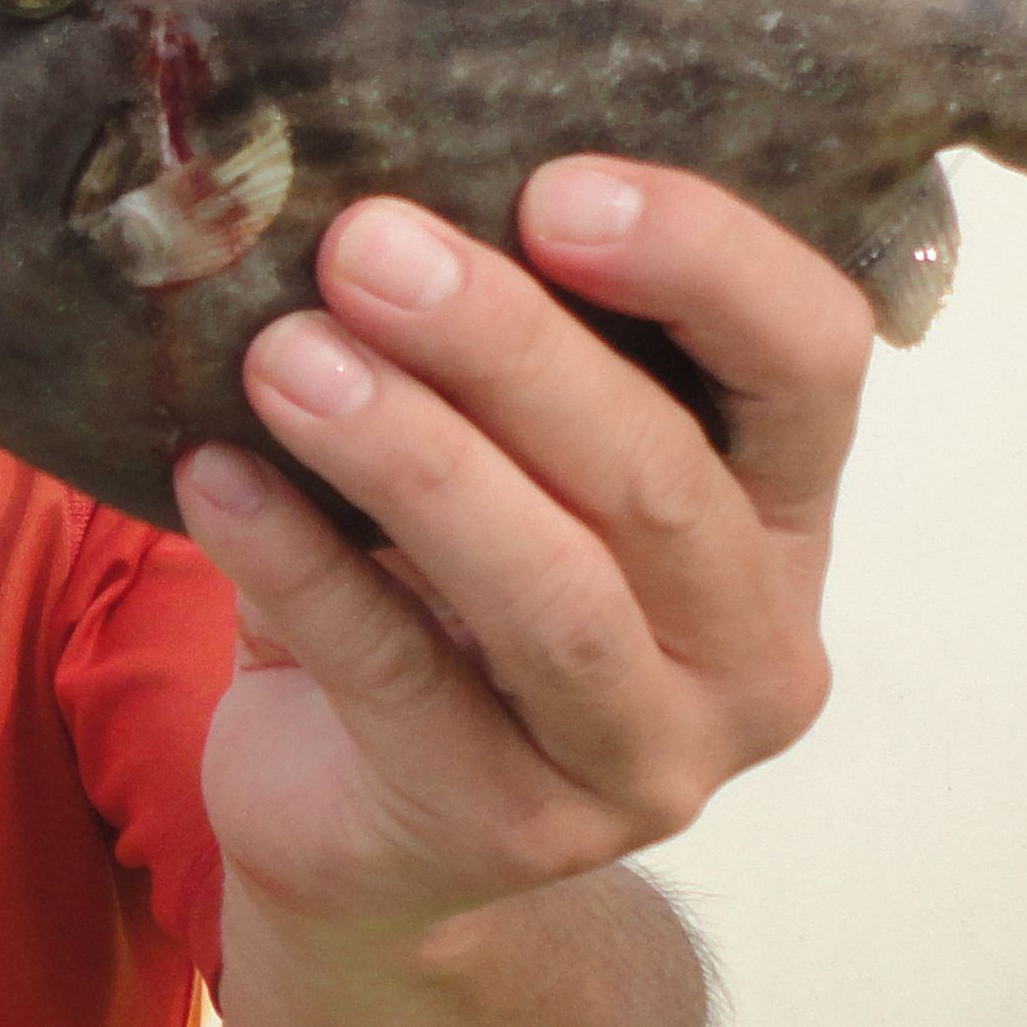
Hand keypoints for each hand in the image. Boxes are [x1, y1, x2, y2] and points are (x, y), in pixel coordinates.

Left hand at [171, 158, 868, 941]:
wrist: (372, 841)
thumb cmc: (441, 601)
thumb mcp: (505, 469)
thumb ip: (496, 354)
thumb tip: (374, 185)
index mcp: (781, 516)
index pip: (813, 359)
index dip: (704, 262)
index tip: (551, 187)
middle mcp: (752, 649)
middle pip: (657, 477)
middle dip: (508, 348)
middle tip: (367, 246)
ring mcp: (644, 761)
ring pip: (550, 592)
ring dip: (407, 455)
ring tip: (281, 355)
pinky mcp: (504, 828)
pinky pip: (396, 675)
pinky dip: (296, 564)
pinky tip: (213, 476)